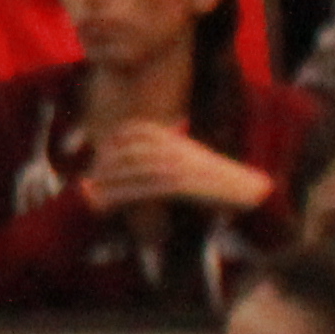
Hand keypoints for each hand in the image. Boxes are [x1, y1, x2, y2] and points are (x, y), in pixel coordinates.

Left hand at [84, 122, 272, 215]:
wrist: (246, 191)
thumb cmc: (217, 178)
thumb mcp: (189, 157)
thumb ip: (169, 149)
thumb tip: (153, 148)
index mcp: (175, 137)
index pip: (133, 130)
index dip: (111, 141)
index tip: (97, 156)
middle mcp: (174, 146)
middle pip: (127, 149)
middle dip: (103, 164)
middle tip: (88, 180)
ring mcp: (177, 164)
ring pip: (131, 169)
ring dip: (106, 182)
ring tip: (89, 193)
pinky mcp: (179, 184)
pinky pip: (142, 188)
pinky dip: (119, 195)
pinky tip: (104, 204)